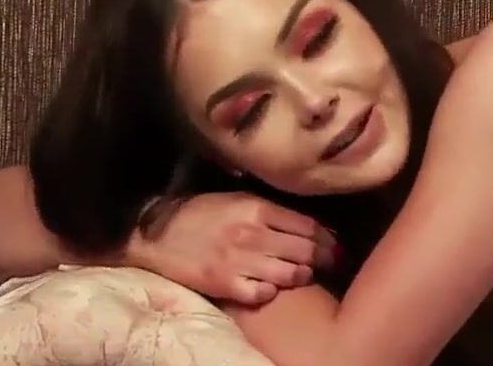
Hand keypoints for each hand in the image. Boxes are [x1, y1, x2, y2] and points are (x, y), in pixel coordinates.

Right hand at [133, 191, 336, 305]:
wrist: (155, 233)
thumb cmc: (198, 212)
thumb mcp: (236, 197)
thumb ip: (269, 209)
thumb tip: (306, 223)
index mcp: (256, 207)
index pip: (308, 225)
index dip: (328, 238)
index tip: (336, 244)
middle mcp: (253, 234)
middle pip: (305, 250)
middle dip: (325, 258)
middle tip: (333, 263)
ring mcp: (240, 261)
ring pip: (290, 275)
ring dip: (301, 276)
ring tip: (303, 275)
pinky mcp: (226, 284)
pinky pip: (262, 295)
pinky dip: (271, 293)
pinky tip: (270, 288)